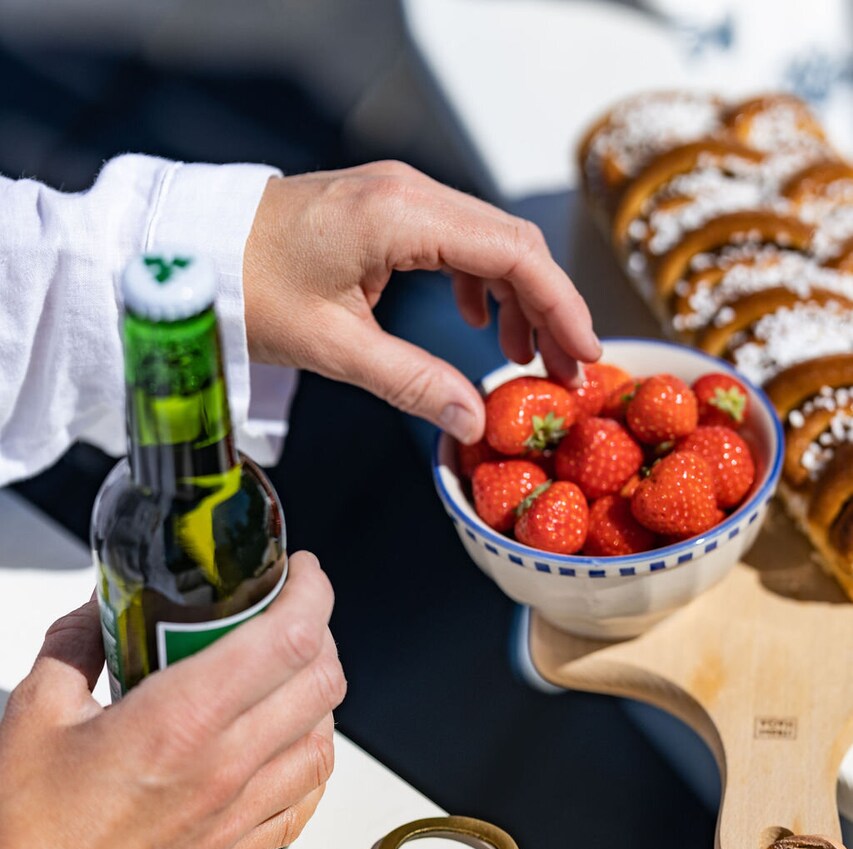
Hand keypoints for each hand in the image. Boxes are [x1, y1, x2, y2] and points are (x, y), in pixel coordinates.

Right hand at [0, 552, 344, 848]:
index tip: (303, 574)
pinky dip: (314, 762)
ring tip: (295, 675)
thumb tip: (105, 608)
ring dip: (321, 697)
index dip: (310, 593)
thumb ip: (76, 644)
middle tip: (296, 616)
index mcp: (177, 723)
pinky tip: (296, 746)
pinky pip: (306, 801)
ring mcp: (235, 816)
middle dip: (321, 634)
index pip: (286, 641)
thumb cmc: (23, 831)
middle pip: (321, 684)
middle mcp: (222, 769)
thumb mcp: (35, 710)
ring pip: (324, 742)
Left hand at [243, 162, 599, 441]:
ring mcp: (395, 196)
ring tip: (524, 357)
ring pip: (486, 241)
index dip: (562, 307)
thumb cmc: (245, 288)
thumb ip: (412, 383)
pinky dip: (477, 283)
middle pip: (511, 245)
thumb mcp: (334, 348)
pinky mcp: (381, 209)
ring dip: (516, 297)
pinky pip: (453, 241)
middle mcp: (408, 193)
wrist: (186, 251)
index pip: (514, 256)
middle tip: (566, 370)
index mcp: (402, 216)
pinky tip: (475, 322)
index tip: (586, 355)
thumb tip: (474, 420)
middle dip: (548, 308)